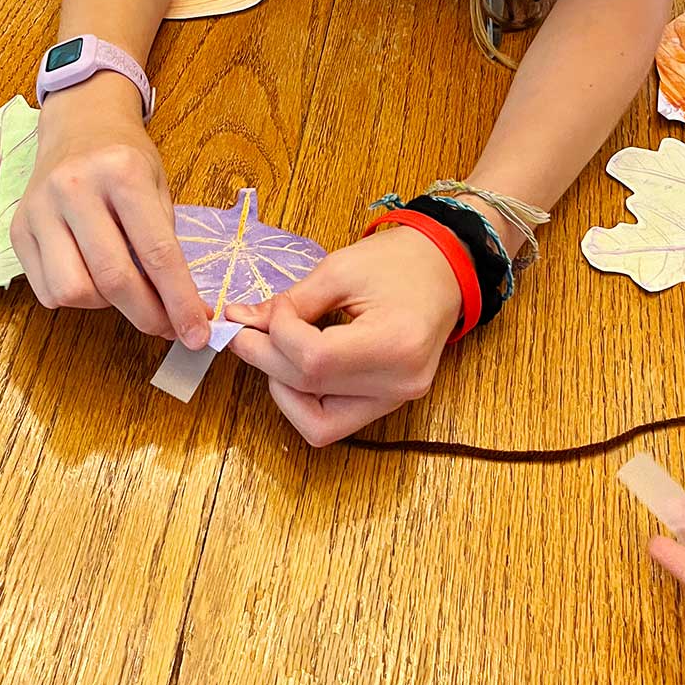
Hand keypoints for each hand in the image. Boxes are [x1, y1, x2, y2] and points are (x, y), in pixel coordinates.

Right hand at [10, 75, 209, 347]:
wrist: (79, 122)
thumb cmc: (125, 156)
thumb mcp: (158, 184)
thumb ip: (165, 241)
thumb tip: (183, 308)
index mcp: (122, 172)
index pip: (157, 252)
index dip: (180, 300)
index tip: (198, 334)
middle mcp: (75, 188)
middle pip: (113, 278)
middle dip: (147, 315)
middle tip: (167, 327)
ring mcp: (40, 209)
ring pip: (73, 291)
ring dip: (106, 306)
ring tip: (124, 289)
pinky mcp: (18, 229)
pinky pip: (47, 290)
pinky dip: (76, 298)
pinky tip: (92, 277)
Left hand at [224, 225, 461, 446]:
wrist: (444, 270)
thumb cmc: (399, 262)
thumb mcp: (340, 270)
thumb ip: (291, 303)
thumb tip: (240, 321)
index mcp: (395, 344)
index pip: (314, 359)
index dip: (278, 333)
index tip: (273, 307)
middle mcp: (399, 384)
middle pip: (310, 387)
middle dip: (265, 356)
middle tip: (245, 328)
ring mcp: (396, 400)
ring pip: (316, 422)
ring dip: (283, 387)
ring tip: (275, 348)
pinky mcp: (388, 404)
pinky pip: (332, 423)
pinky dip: (305, 401)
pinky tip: (298, 367)